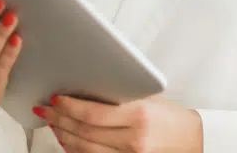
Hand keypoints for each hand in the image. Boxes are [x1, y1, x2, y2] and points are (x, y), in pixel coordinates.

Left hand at [36, 94, 202, 152]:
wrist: (191, 140)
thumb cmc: (171, 117)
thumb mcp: (148, 99)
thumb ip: (121, 97)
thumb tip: (87, 89)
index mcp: (139, 116)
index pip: (94, 114)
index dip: (70, 107)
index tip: (56, 99)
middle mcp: (133, 139)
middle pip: (84, 132)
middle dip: (60, 119)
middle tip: (45, 109)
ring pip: (84, 149)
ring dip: (63, 135)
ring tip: (52, 122)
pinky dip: (75, 150)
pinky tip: (67, 140)